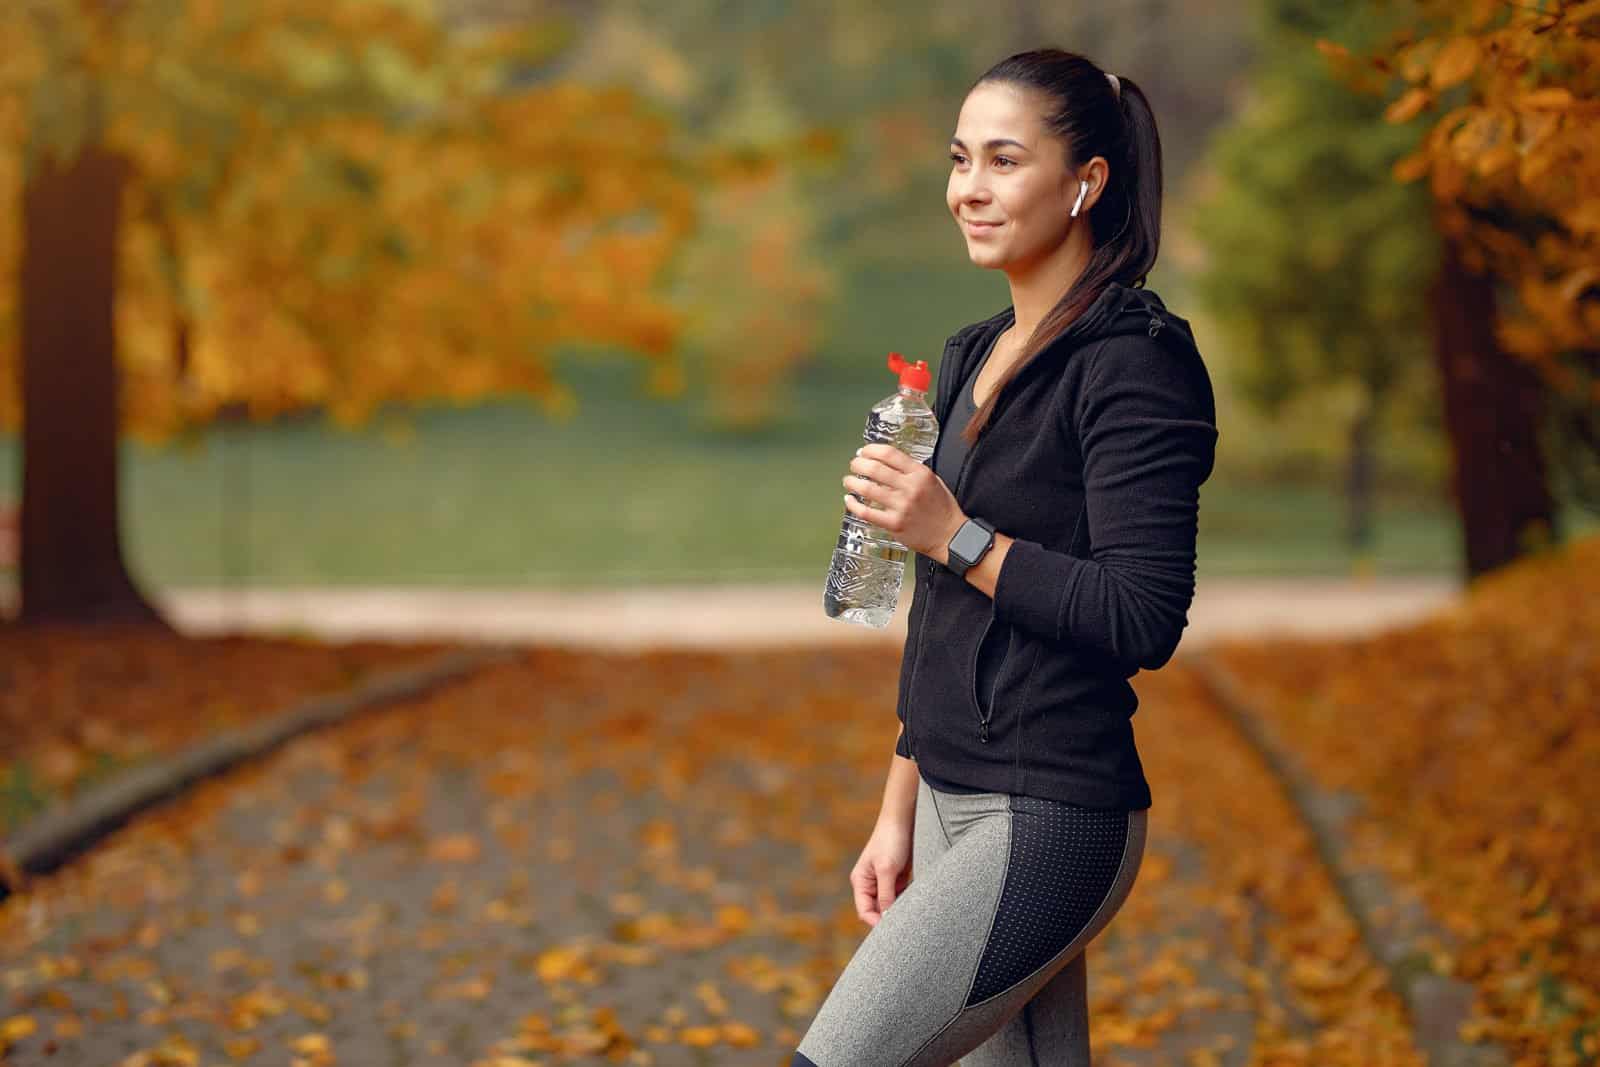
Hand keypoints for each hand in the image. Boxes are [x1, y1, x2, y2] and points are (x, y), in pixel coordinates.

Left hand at [843, 443, 966, 560]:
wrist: (950, 536)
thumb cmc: (942, 508)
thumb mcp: (933, 481)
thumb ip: (911, 471)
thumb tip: (884, 462)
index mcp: (920, 473)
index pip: (889, 453)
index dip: (871, 450)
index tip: (863, 452)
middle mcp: (910, 488)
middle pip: (875, 468)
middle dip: (858, 464)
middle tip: (854, 465)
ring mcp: (901, 507)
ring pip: (867, 489)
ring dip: (852, 482)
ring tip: (848, 481)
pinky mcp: (894, 524)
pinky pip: (867, 512)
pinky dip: (853, 505)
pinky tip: (849, 500)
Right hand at [851, 816, 913, 924]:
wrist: (904, 820)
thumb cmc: (890, 840)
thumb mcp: (887, 869)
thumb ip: (885, 894)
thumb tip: (887, 918)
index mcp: (860, 882)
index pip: (865, 911)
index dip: (877, 922)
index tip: (893, 929)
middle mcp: (870, 884)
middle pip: (877, 911)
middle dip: (888, 919)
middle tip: (904, 927)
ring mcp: (884, 882)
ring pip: (890, 905)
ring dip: (899, 910)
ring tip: (911, 916)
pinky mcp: (898, 878)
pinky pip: (901, 897)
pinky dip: (907, 901)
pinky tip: (916, 904)